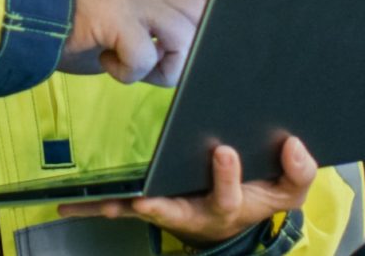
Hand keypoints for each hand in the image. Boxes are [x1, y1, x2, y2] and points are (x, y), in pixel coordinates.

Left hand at [58, 136, 317, 248]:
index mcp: (230, 205)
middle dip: (162, 206)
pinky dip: (95, 206)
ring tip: (88, 204)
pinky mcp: (150, 207)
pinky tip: (66, 203)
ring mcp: (169, 212)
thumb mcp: (288, 189)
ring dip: (115, 209)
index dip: (226, 176)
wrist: (237, 218)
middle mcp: (195, 213)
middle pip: (177, 211)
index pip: (230, 193)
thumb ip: (298, 170)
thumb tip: (295, 145)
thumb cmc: (260, 197)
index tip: (223, 151)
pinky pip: (120, 208)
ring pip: (140, 211)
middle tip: (148, 199)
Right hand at [60, 0, 206, 85]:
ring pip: (184, 40)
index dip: (208, 31)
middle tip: (153, 67)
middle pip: (205, 20)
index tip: (185, 56)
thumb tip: (188, 59)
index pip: (206, 1)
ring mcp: (135, 0)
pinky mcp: (118, 17)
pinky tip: (105, 61)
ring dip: (159, 68)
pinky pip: (145, 56)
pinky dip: (127, 72)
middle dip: (187, 56)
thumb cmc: (76, 33)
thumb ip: (156, 34)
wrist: (28, 20)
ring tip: (128, 66)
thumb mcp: (126, 29)